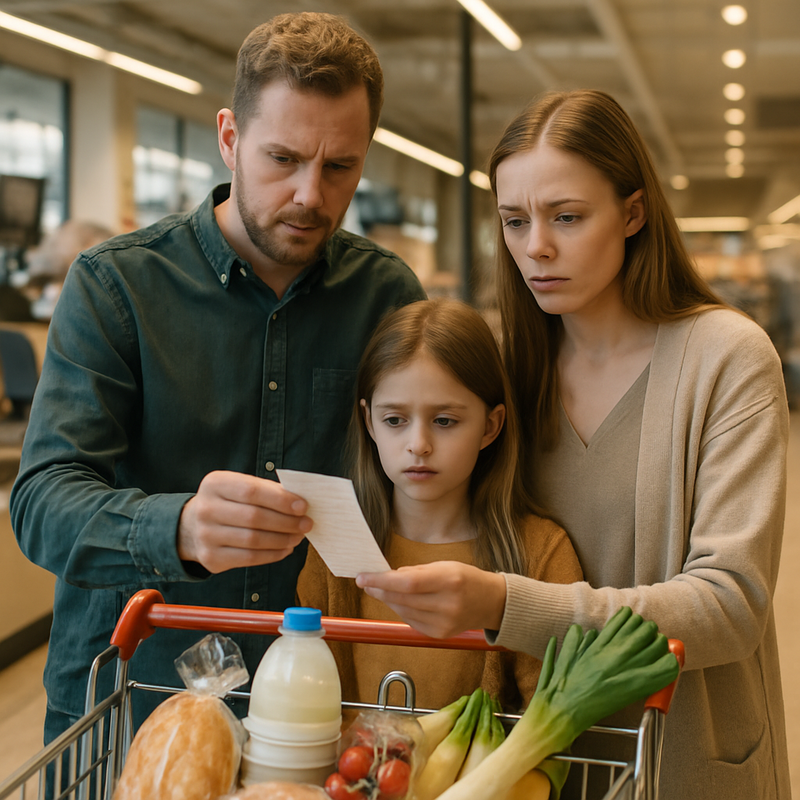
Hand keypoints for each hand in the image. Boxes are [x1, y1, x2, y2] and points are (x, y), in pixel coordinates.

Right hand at [178, 470, 311, 572]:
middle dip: (286, 522)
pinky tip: (285, 548)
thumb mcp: (240, 487)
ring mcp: (205, 535)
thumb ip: (268, 491)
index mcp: (215, 484)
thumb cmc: (229, 502)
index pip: (252, 491)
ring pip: (253, 541)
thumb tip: (300, 504)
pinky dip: (272, 554)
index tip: (303, 506)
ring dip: (282, 539)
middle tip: (306, 524)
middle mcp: (206, 509)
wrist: (193, 525)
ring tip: (298, 536)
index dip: (280, 500)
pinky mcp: (211, 558)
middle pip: (254, 517)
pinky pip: (249, 559)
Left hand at [355, 561, 506, 638]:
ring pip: (404, 611)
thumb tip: (389, 576)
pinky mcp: (440, 635)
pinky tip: (399, 601)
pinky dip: (401, 610)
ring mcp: (444, 623)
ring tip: (380, 589)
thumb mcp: (445, 565)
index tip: (363, 577)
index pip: (407, 583)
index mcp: (449, 581)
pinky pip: (411, 622)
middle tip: (366, 582)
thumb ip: (416, 572)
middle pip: (402, 598)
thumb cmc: (466, 578)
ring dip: (388, 600)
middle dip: (380, 589)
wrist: (491, 602)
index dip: (381, 581)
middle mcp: (447, 605)